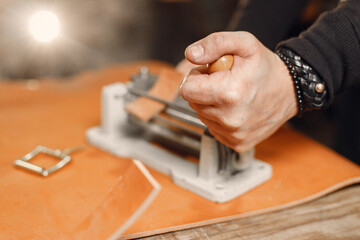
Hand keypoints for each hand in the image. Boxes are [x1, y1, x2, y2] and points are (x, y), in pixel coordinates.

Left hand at [180, 31, 297, 151]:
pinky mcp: (238, 143)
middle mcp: (230, 119)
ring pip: (203, 117)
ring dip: (211, 104)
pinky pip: (214, 129)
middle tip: (223, 82)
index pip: (186, 90)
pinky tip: (235, 108)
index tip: (210, 73)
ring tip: (232, 94)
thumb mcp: (244, 43)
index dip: (195, 78)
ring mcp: (234, 134)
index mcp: (228, 94)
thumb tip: (190, 55)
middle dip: (203, 90)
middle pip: (193, 104)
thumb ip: (214, 43)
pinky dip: (220, 118)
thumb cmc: (266, 67)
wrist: (291, 91)